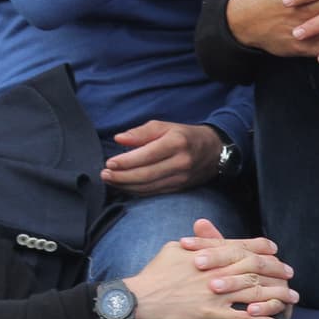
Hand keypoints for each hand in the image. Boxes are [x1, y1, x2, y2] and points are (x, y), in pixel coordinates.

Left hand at [101, 122, 220, 195]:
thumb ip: (141, 132)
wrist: (214, 151)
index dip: (125, 161)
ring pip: (148, 186)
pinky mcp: (179, 188)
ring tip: (109, 180)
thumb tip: (119, 139)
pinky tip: (123, 186)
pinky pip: (153, 192)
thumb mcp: (165, 127)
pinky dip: (136, 191)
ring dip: (125, 185)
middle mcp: (180, 162)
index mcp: (176, 143)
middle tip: (104, 175)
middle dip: (121, 177)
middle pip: (145, 174)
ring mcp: (181, 178)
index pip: (146, 155)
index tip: (109, 163)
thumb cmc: (184, 136)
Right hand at [127, 221, 296, 318]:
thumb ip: (193, 243)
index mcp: (207, 255)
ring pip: (254, 292)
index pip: (241, 246)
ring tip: (290, 300)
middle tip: (289, 274)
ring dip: (276, 296)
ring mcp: (214, 293)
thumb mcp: (172, 249)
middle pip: (255, 268)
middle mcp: (215, 272)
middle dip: (276, 270)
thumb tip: (201, 234)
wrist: (138, 298)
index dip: (261, 247)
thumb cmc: (153, 274)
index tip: (274, 250)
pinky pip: (241, 317)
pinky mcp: (209, 313)